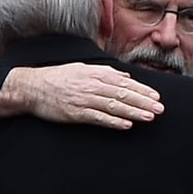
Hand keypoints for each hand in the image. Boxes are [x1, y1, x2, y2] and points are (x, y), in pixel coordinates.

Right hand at [0, 63, 162, 129]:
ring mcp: (84, 99)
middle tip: (159, 109)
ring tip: (149, 117)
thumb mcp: (83, 68)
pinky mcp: (76, 113)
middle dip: (143, 102)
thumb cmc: (59, 77)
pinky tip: (126, 125)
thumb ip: (105, 72)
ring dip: (133, 112)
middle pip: (123, 94)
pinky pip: (98, 118)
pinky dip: (113, 121)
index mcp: (95, 73)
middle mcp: (92, 85)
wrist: (33, 87)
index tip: (156, 97)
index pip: (124, 82)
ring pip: (114, 106)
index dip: (142, 90)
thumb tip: (125, 76)